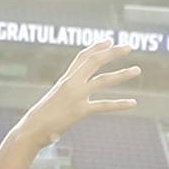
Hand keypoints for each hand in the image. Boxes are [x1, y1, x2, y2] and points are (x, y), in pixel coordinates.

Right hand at [21, 41, 142, 142]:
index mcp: (65, 79)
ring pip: (102, 80)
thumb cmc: (41, 117)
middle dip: (112, 52)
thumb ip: (64, 93)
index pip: (82, 57)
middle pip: (94, 61)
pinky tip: (133, 103)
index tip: (108, 40)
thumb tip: (71, 96)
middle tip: (129, 46)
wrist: (31, 129)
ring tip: (137, 70)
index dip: (96, 47)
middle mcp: (71, 83)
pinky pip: (103, 105)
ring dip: (122, 74)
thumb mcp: (54, 100)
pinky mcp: (79, 111)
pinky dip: (119, 104)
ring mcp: (75, 96)